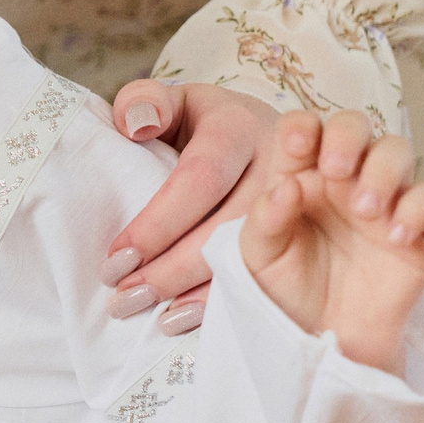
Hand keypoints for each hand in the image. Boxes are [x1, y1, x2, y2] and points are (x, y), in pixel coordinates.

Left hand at [102, 81, 284, 332]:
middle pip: (227, 226)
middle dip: (173, 268)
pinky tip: (187, 321)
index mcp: (238, 126)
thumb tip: (134, 125)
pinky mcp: (307, 231)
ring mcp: (301, 200)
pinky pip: (270, 275)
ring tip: (152, 317)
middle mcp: (279, 163)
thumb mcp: (178, 101)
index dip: (158, 223)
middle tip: (125, 297)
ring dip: (199, 293)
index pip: (198, 179)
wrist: (266, 136)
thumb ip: (146, 102)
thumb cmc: (206, 125)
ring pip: (254, 257)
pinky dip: (226, 302)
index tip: (116, 258)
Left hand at [237, 110, 423, 373]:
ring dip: (383, 171)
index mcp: (300, 174)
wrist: (326, 338)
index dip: (303, 126)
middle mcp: (343, 178)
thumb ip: (265, 219)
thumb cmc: (287, 289)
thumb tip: (288, 185)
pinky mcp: (419, 228)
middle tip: (336, 170)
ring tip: (364, 211)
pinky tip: (394, 237)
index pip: (305, 128)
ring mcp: (384, 199)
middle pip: (355, 126)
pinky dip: (416, 210)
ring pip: (397, 152)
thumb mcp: (259, 257)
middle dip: (347, 136)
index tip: (295, 146)